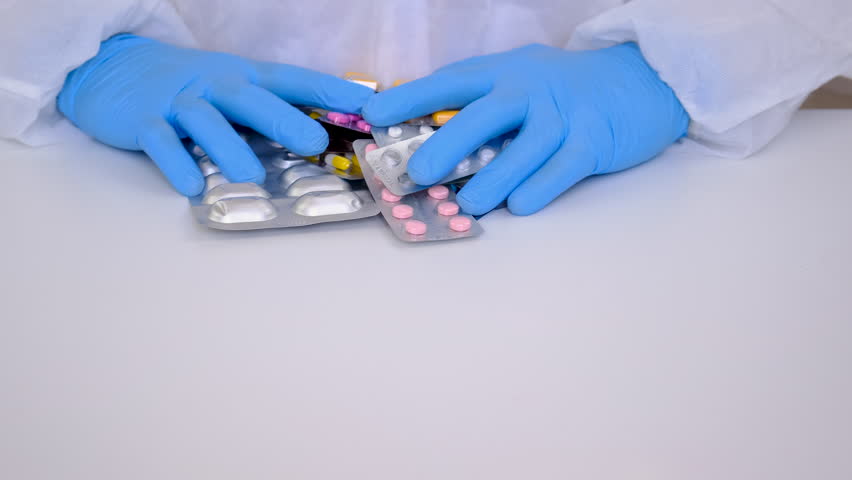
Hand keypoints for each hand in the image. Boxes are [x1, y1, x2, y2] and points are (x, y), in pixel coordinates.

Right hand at [58, 34, 372, 195]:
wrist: (112, 68)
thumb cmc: (186, 86)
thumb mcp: (232, 88)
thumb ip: (269, 109)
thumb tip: (322, 137)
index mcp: (243, 76)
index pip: (293, 80)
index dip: (329, 91)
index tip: (367, 106)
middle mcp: (214, 85)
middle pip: (251, 99)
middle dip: (284, 120)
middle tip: (314, 144)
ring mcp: (178, 102)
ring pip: (206, 122)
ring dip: (231, 148)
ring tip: (253, 178)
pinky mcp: (144, 120)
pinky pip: (161, 143)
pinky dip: (177, 163)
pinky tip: (193, 187)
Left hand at [363, 43, 688, 214]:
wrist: (641, 80)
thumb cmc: (566, 90)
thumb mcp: (521, 82)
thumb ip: (482, 106)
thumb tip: (427, 140)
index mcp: (505, 72)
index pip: (451, 82)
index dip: (411, 97)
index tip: (374, 116)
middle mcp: (531, 88)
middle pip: (485, 114)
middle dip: (448, 143)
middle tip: (418, 172)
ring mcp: (565, 113)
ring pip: (526, 145)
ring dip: (494, 176)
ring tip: (468, 204)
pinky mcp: (595, 139)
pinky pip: (565, 165)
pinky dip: (542, 186)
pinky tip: (520, 206)